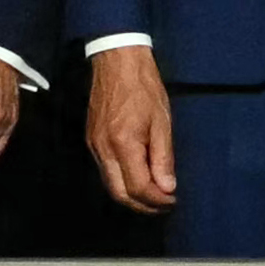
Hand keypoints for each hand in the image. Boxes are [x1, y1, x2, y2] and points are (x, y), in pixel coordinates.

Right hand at [88, 46, 175, 216]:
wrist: (117, 60)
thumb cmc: (144, 86)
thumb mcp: (162, 120)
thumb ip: (163, 157)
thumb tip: (167, 188)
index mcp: (123, 143)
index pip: (138, 187)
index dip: (157, 200)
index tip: (172, 199)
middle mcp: (103, 149)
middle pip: (119, 194)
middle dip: (143, 205)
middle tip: (163, 205)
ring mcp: (94, 145)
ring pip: (111, 185)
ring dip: (132, 196)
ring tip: (154, 194)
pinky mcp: (91, 140)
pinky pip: (105, 171)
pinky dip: (122, 181)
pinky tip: (137, 176)